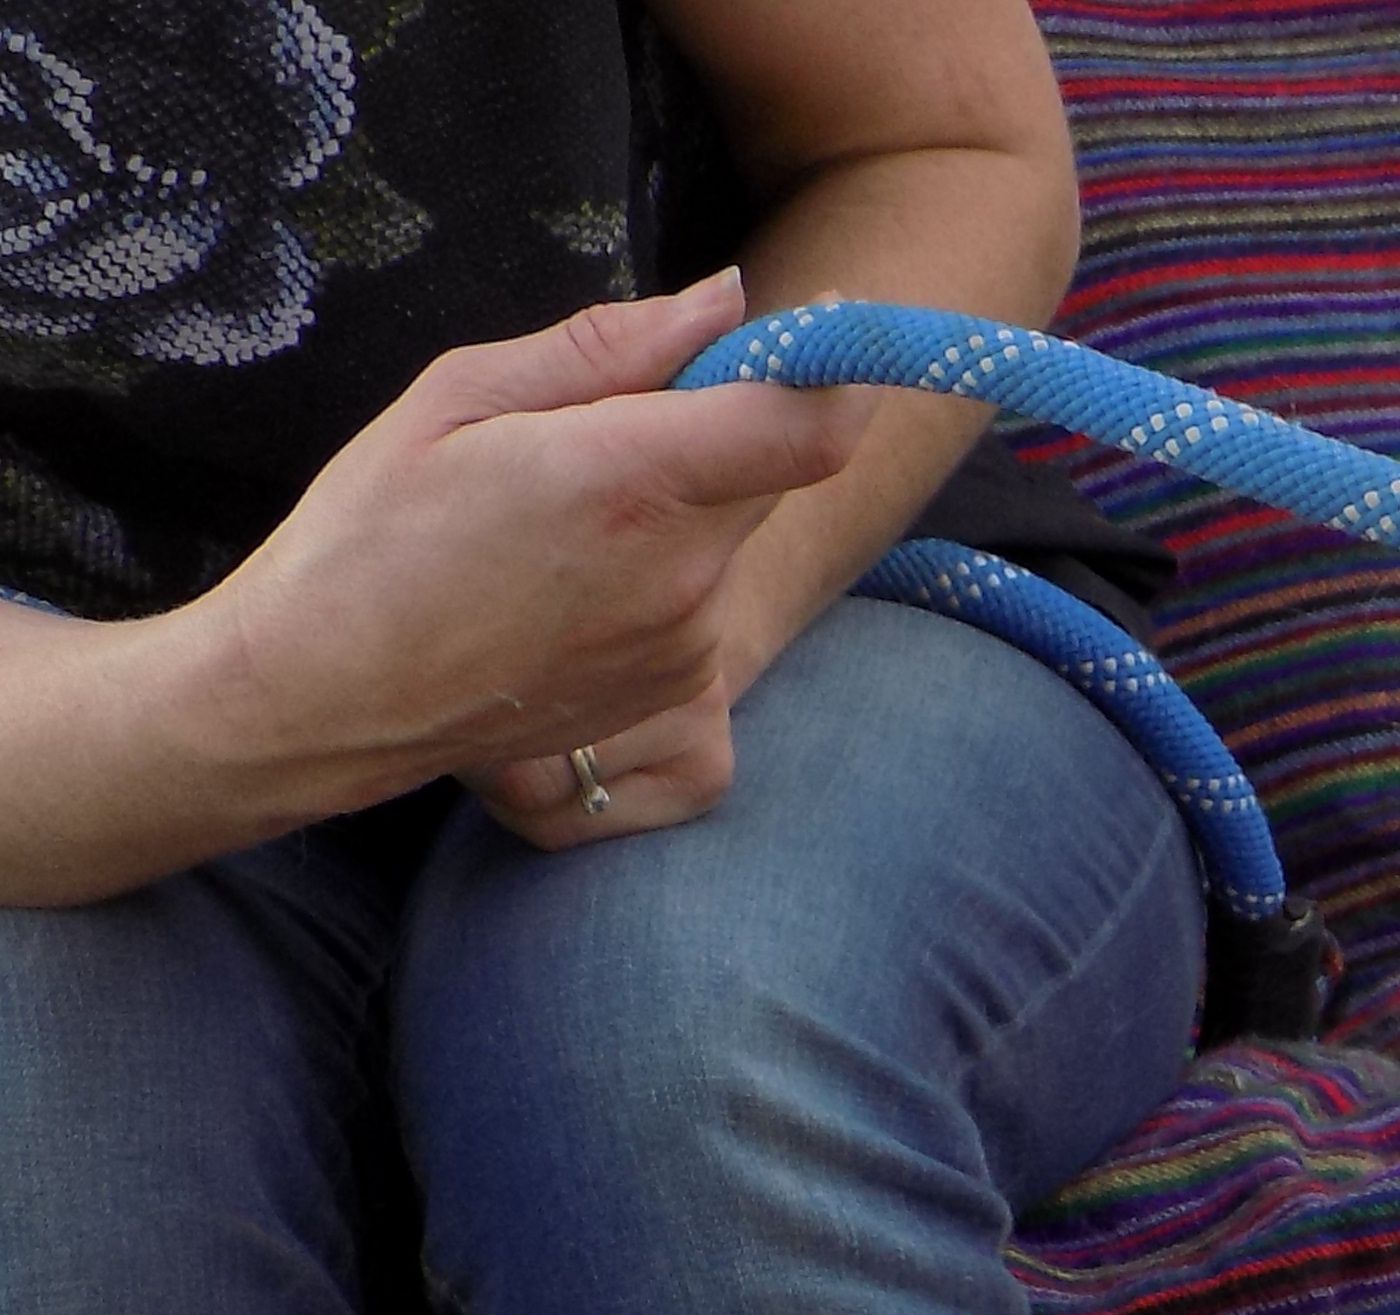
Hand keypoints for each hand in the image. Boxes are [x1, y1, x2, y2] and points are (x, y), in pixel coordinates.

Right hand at [173, 269, 858, 822]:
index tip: (819, 328)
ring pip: (733, 531)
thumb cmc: (372, 534)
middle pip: (775, 467)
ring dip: (683, 499)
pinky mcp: (680, 690)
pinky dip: (661, 564)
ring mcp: (689, 644)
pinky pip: (704, 596)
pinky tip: (560, 577)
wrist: (331, 697)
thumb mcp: (462, 398)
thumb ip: (612, 348)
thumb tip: (729, 302)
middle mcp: (682, 574)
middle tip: (620, 413)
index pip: (807, 426)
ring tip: (556, 513)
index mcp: (629, 485)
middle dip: (730, 420)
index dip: (837, 369)